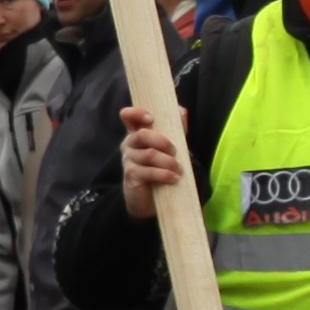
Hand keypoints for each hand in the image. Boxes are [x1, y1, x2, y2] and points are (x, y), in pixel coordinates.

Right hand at [117, 105, 184, 219]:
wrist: (150, 198)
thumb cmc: (161, 168)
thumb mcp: (170, 147)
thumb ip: (175, 129)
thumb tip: (181, 111)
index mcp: (138, 133)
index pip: (128, 117)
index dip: (137, 113)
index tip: (151, 118)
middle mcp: (129, 144)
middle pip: (142, 134)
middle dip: (163, 142)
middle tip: (176, 152)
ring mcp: (128, 160)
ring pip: (149, 154)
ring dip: (168, 162)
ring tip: (179, 169)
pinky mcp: (131, 175)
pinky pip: (149, 171)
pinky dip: (164, 174)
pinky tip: (174, 178)